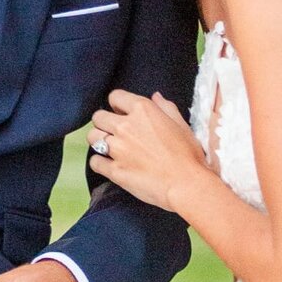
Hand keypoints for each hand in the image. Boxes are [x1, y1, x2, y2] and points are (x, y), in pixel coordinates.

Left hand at [88, 88, 209, 215]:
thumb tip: (155, 96)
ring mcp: (118, 149)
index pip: (115, 96)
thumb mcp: (181, 124)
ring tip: (110, 147)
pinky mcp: (114, 170)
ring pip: (93, 137)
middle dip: (104, 122)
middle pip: (98, 117)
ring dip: (100, 140)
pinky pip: (94, 162)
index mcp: (143, 110)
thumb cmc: (189, 154)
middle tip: (115, 132)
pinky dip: (99, 163)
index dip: (117, 105)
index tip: (122, 113)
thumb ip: (165, 108)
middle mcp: (126, 126)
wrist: (187, 184)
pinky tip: (108, 165)